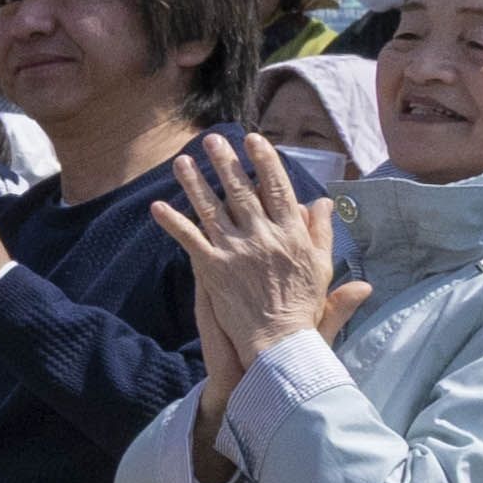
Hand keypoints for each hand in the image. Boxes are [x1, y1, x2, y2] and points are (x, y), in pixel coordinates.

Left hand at [148, 131, 338, 389]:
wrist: (279, 342)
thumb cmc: (303, 307)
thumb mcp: (322, 267)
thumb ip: (322, 233)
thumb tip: (325, 202)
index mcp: (290, 234)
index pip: (277, 189)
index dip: (264, 162)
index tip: (254, 141)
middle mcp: (262, 236)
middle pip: (241, 191)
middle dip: (226, 162)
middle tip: (212, 140)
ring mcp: (234, 251)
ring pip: (211, 208)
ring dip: (195, 182)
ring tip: (182, 161)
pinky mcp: (212, 268)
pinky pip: (189, 238)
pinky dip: (173, 222)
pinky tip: (157, 206)